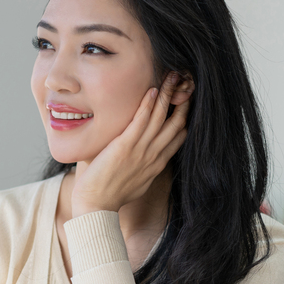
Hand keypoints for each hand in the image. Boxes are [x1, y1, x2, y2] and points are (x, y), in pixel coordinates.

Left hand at [70, 72, 193, 217]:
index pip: (179, 136)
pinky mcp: (125, 147)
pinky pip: (141, 121)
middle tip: (186, 82)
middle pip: (177, 123)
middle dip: (183, 101)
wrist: (97, 207)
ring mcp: (141, 151)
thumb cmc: (109, 195)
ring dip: (168, 95)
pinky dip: (148, 104)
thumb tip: (137, 156)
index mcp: (157, 164)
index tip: (187, 101)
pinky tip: (153, 90)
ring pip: (162, 118)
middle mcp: (154, 156)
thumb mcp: (135, 181)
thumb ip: (140, 166)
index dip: (185, 117)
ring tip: (172, 76)